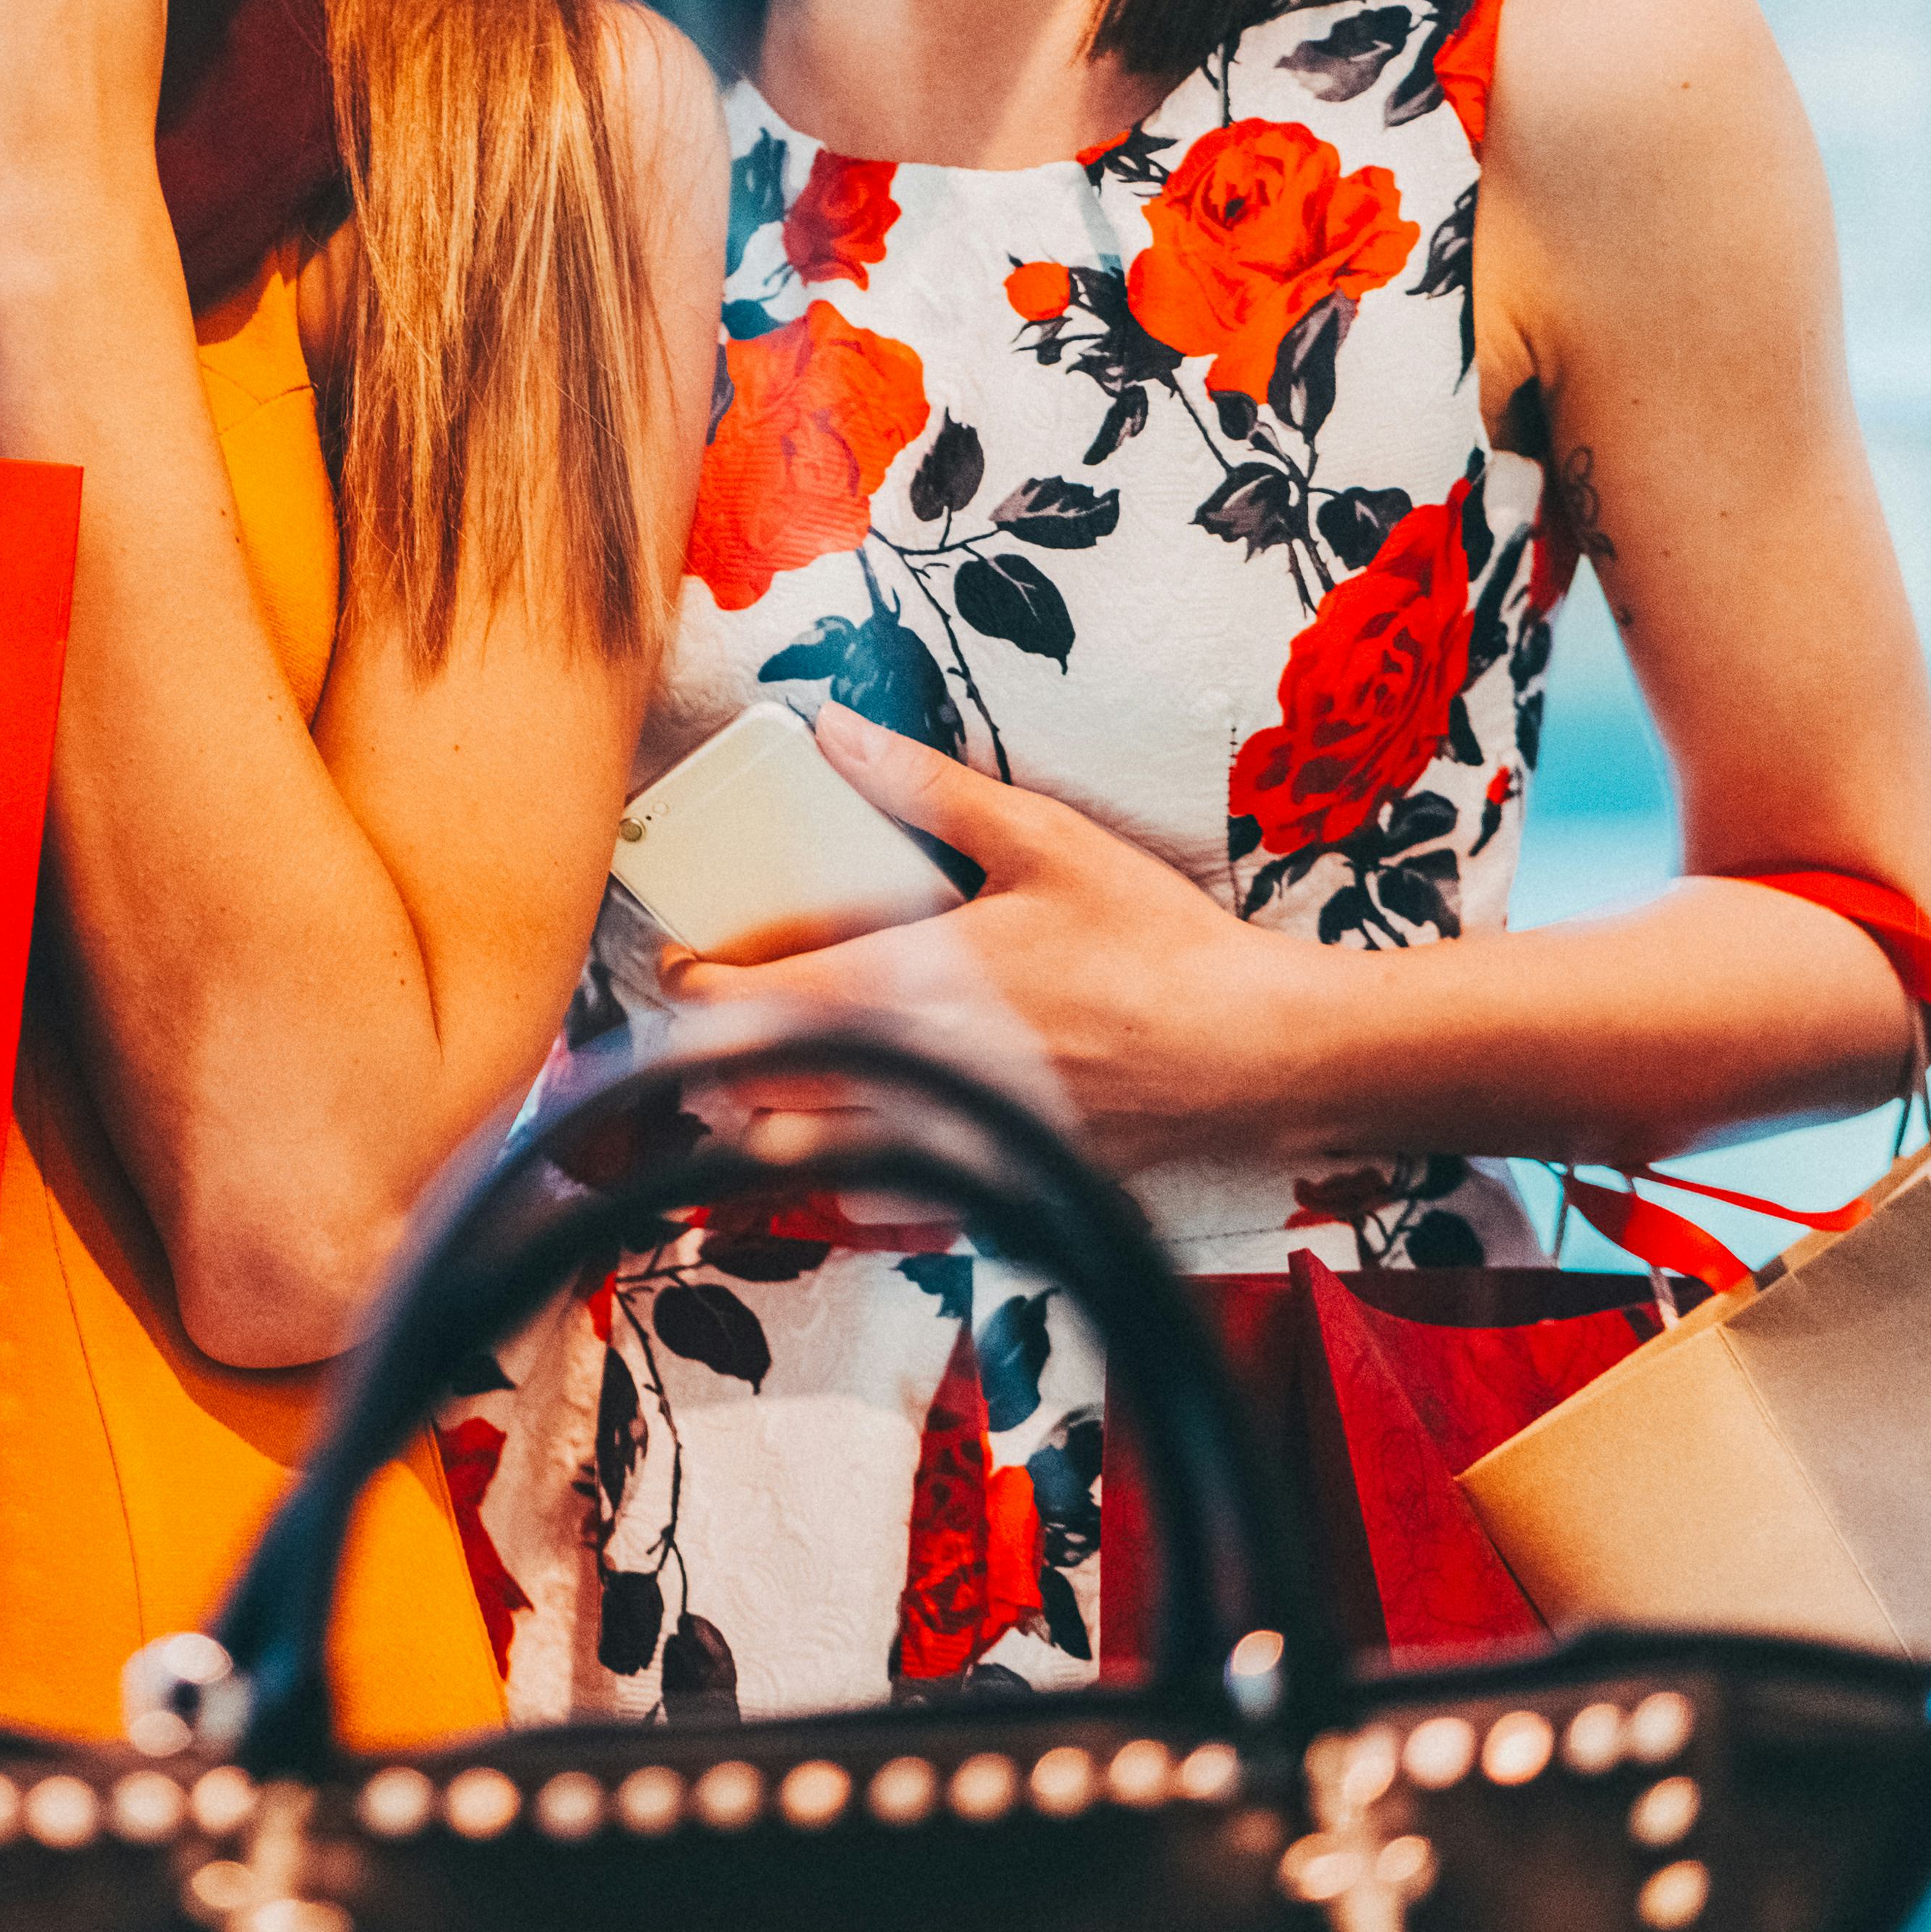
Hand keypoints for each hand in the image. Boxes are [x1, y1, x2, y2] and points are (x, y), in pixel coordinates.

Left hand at [657, 704, 1314, 1165]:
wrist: (1251, 1055)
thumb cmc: (1154, 946)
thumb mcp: (1043, 840)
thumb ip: (925, 788)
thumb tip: (834, 729)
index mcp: (904, 992)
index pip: (743, 1009)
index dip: (687, 989)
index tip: (679, 960)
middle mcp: (906, 1080)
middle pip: (747, 1097)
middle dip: (704, 1059)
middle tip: (708, 1012)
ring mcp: (945, 1144)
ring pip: (796, 1161)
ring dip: (758, 1118)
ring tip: (761, 1069)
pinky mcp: (985, 1185)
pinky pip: (873, 1202)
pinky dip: (836, 1172)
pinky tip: (854, 1128)